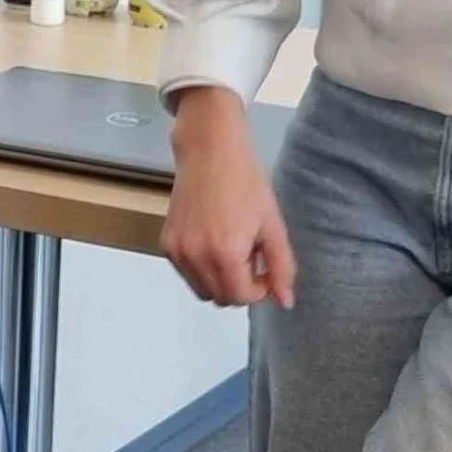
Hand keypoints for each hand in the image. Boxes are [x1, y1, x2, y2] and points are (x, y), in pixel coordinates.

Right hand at [163, 87, 297, 308]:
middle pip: (221, 298)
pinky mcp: (167, 243)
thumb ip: (281, 266)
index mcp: (225, 252)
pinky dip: (202, 269)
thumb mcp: (272, 224)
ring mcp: (177, 251)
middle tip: (252, 257)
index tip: (266, 269)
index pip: (241, 297)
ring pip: (202, 290)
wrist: (210, 150)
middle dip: (240, 286)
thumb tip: (285, 301)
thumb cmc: (243, 179)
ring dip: (221, 281)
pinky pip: (187, 274)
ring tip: (233, 248)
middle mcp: (196, 256)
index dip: (259, 289)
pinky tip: (215, 242)